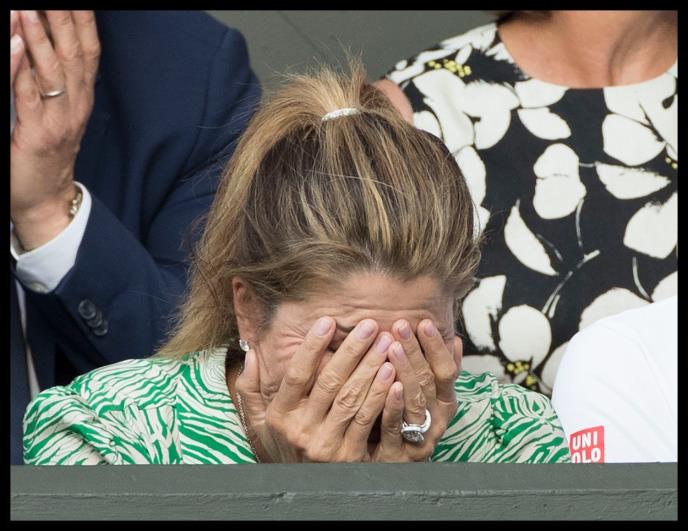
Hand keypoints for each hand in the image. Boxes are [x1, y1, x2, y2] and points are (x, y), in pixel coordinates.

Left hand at [11, 11, 99, 249]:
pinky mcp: (36, 133)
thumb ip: (51, 82)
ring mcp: (58, 119)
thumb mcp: (56, 115)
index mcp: (82, 98)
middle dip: (66, 17)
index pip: (88, 50)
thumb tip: (39, 45)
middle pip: (74, 53)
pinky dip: (23, 67)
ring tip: (30, 5)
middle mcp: (76, 105)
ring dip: (41, 33)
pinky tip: (19, 42)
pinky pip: (29, 95)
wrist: (45, 201)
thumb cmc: (46, 157)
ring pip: (53, 69)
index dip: (85, 20)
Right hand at [235, 317, 396, 462]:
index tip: (327, 321)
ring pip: (351, 400)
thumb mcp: (259, 422)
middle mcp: (301, 430)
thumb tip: (250, 353)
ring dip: (371, 369)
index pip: (296, 374)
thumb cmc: (283, 447)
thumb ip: (251, 388)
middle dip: (352, 351)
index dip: (312, 347)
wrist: (303, 491)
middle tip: (370, 325)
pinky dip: (380, 398)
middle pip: (329, 382)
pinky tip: (392, 377)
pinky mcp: (348, 457)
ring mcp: (325, 445)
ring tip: (386, 345)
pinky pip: (366, 422)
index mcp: (280, 415)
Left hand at [371, 319, 461, 461]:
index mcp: (445, 402)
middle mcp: (437, 420)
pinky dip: (392, 405)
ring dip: (405, 371)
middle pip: (428, 381)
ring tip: (392, 346)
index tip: (425, 322)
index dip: (437, 347)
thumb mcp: (425, 393)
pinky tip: (387, 385)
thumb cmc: (406, 419)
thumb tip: (456, 339)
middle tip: (401, 325)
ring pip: (415, 401)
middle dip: (415, 351)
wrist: (388, 466)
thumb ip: (436, 368)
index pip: (446, 370)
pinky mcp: (399, 454)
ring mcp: (420, 438)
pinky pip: (395, 427)